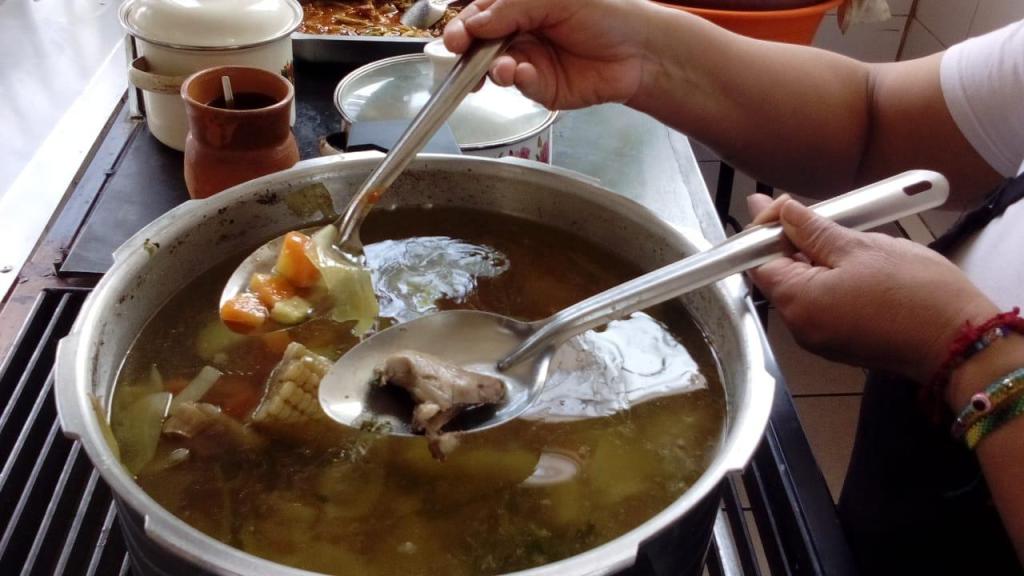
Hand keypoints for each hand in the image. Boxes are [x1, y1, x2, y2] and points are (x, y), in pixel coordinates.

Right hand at [443, 0, 657, 109]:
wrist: (639, 50)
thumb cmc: (606, 13)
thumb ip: (510, 8)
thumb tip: (475, 24)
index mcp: (520, 6)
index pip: (481, 15)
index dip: (465, 26)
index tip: (456, 37)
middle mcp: (521, 33)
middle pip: (481, 44)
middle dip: (468, 51)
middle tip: (461, 53)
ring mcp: (530, 61)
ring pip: (496, 68)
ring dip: (493, 68)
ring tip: (502, 68)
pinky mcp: (542, 88)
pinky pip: (520, 86)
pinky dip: (518, 81)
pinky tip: (523, 74)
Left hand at [746, 194, 997, 383]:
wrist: (961, 342)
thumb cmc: (916, 294)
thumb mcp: (860, 247)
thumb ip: (813, 230)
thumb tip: (784, 213)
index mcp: (798, 303)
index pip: (758, 262)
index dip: (763, 231)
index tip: (778, 206)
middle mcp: (801, 327)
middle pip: (778, 276)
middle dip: (787, 241)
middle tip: (801, 209)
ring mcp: (821, 338)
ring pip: (802, 288)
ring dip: (809, 258)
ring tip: (829, 229)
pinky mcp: (842, 341)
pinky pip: (822, 303)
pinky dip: (826, 278)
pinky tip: (844, 258)